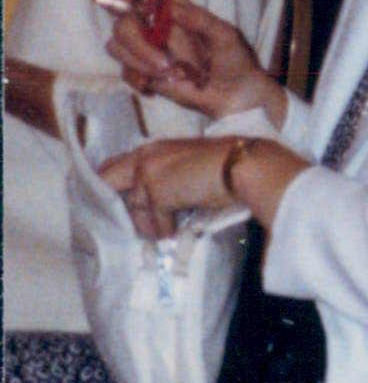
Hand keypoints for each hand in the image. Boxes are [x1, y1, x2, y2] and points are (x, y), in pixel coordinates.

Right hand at [96, 0, 272, 117]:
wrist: (235, 92)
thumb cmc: (233, 57)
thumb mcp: (224, 35)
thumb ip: (200, 19)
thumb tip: (171, 5)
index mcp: (172, 12)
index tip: (131, 6)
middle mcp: (153, 28)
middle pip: (122, 25)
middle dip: (137, 45)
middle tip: (165, 64)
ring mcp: (146, 50)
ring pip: (117, 47)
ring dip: (141, 63)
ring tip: (174, 75)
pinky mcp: (144, 72)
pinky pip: (126, 72)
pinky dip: (138, 79)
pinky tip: (157, 86)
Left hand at [98, 137, 236, 238]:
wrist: (244, 165)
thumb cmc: (228, 164)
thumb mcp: (188, 164)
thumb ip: (167, 176)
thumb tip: (155, 205)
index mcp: (152, 148)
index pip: (114, 166)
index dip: (110, 184)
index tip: (113, 202)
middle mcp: (144, 157)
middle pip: (108, 181)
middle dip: (112, 203)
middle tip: (121, 223)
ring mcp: (148, 174)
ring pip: (134, 208)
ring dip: (148, 224)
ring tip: (163, 232)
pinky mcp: (158, 193)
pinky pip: (155, 221)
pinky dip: (166, 230)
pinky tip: (177, 233)